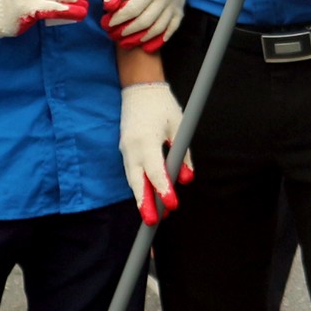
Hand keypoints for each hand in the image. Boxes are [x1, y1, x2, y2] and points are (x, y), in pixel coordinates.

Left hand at [103, 0, 187, 50]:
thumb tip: (108, 8)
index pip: (133, 9)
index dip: (118, 19)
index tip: (106, 23)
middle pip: (146, 21)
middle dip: (127, 31)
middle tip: (113, 35)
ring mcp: (176, 3)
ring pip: (159, 28)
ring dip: (141, 38)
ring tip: (126, 43)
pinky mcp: (181, 6)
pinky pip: (172, 27)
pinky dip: (161, 39)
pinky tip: (148, 46)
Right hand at [119, 81, 193, 225]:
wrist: (139, 88)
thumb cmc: (162, 105)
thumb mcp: (179, 127)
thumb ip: (182, 154)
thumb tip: (186, 179)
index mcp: (146, 140)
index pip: (155, 171)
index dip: (164, 190)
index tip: (172, 205)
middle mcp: (132, 147)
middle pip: (136, 181)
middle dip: (144, 203)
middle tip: (152, 222)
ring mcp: (125, 148)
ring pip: (132, 179)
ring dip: (140, 197)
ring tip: (150, 215)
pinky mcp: (124, 149)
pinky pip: (131, 171)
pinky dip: (138, 185)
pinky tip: (146, 197)